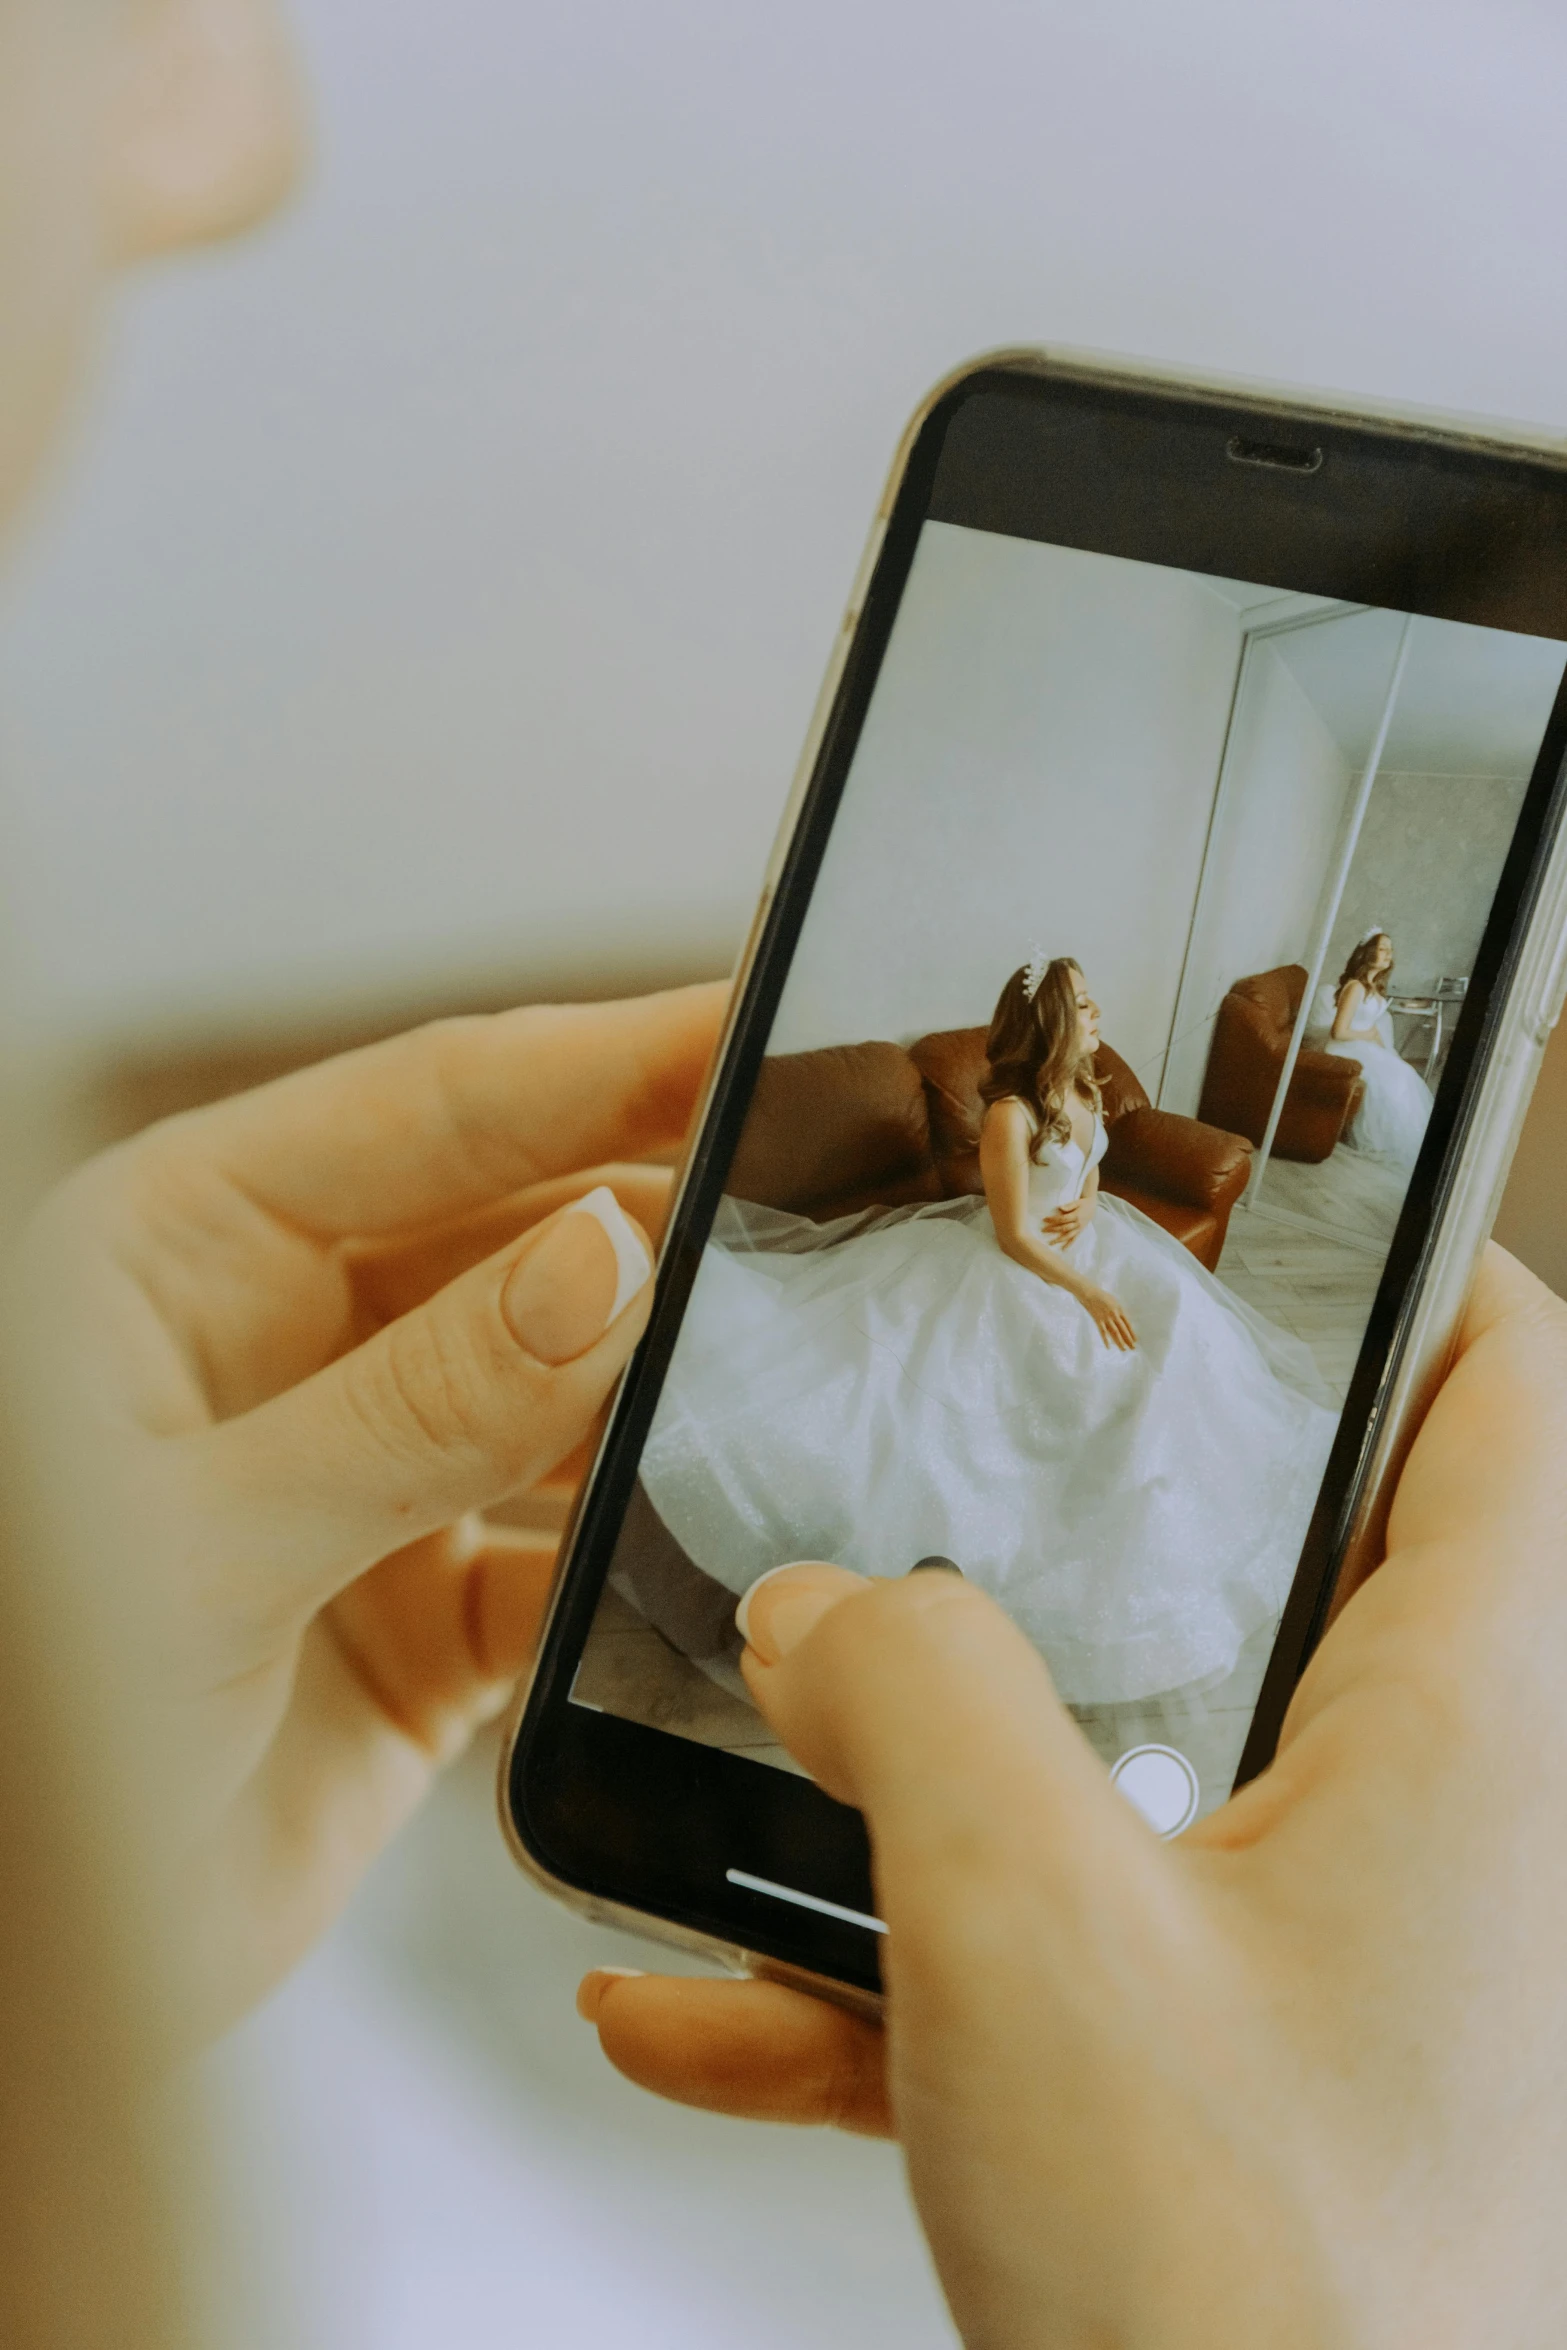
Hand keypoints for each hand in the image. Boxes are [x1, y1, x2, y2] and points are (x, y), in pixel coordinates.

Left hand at [22, 985, 721, 2036]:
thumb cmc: (10, 1743)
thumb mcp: (189, 1549)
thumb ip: (409, 1405)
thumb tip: (600, 1262)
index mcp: (183, 1252)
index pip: (438, 1104)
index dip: (612, 1056)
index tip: (761, 1018)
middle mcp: (283, 1344)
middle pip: (523, 1228)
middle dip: (671, 1211)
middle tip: (838, 1184)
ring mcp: (361, 1479)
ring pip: (565, 1389)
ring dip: (670, 1387)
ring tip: (807, 1359)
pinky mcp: (419, 1620)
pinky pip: (572, 1554)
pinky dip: (647, 1560)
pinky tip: (721, 1550)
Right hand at [578, 1250, 1566, 2349]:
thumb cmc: (1269, 2314)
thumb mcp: (1035, 1934)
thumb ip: (909, 1701)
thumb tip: (821, 1603)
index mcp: (1479, 1716)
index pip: (1500, 1383)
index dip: (1397, 1255)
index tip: (1250, 1191)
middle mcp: (1453, 1818)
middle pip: (1300, 1547)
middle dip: (1115, 1489)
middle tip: (971, 1418)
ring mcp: (1359, 1960)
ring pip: (1164, 1755)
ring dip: (972, 1741)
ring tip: (793, 1714)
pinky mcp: (1259, 2085)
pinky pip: (1093, 1951)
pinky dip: (928, 1952)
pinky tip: (716, 1996)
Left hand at [1040, 1194, 1092, 1245]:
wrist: (1092, 1207)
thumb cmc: (1083, 1203)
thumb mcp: (1077, 1202)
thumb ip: (1069, 1206)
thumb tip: (1060, 1207)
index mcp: (1076, 1216)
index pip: (1062, 1219)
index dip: (1053, 1219)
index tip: (1044, 1219)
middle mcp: (1077, 1224)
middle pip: (1063, 1228)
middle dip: (1053, 1229)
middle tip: (1043, 1230)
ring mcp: (1079, 1229)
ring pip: (1068, 1236)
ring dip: (1059, 1240)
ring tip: (1050, 1243)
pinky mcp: (1080, 1231)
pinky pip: (1074, 1239)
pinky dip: (1069, 1244)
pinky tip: (1063, 1249)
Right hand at [1076, 1278, 1135, 1349]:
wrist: (1089, 1293)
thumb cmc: (1102, 1295)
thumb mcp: (1114, 1301)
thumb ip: (1119, 1311)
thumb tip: (1122, 1321)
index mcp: (1119, 1310)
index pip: (1127, 1324)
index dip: (1132, 1333)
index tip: (1135, 1340)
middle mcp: (1114, 1315)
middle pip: (1123, 1330)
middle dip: (1128, 1340)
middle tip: (1133, 1348)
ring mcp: (1106, 1318)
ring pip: (1114, 1333)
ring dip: (1119, 1342)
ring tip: (1123, 1349)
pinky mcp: (1098, 1320)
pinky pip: (1103, 1332)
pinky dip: (1105, 1340)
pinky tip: (1108, 1347)